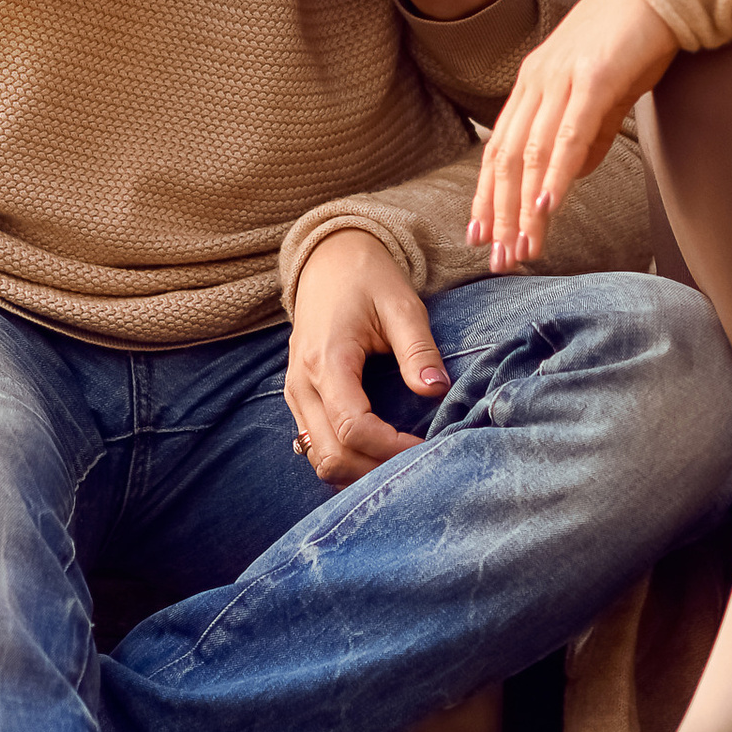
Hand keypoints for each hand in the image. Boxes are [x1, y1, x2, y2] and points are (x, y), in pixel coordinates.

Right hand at [284, 226, 449, 485]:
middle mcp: (302, 384)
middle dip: (375, 470)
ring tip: (400, 464)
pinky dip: (345, 460)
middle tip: (418, 465)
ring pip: (319, 459)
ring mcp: (295, 394)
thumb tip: (437, 391)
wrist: (328, 259)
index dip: (390, 448)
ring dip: (359, 471)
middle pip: (331, 456)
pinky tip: (378, 455)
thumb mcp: (402, 305)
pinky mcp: (298, 399)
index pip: (352, 428)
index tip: (426, 447)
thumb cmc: (368, 278)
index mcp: (326, 360)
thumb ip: (418, 350)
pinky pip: (315, 446)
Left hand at [470, 0, 677, 269]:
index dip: (486, 195)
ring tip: (524, 247)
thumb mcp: (602, 91)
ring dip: (525, 207)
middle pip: (506, 158)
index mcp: (532, 83)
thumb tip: (569, 177)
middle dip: (500, 214)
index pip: (498, 149)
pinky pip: (568, 136)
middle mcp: (536, 81)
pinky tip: (548, 207)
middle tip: (499, 258)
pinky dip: (555, 176)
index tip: (480, 236)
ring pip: (531, 154)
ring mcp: (562, 78)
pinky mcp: (594, 78)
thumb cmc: (635, 38)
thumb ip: (585, 134)